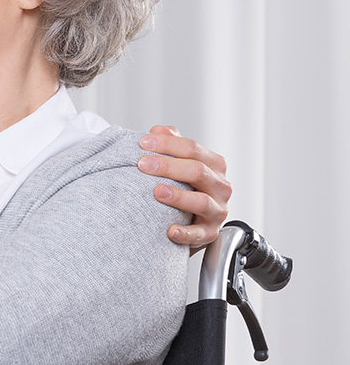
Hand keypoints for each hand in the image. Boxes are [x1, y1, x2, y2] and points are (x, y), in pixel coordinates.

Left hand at [136, 125, 230, 251]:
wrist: (196, 218)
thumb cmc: (187, 186)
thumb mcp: (182, 162)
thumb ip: (172, 145)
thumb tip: (158, 130)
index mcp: (214, 165)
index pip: (193, 148)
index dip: (167, 144)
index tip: (143, 143)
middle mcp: (220, 186)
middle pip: (198, 171)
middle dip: (168, 166)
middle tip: (143, 165)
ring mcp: (218, 210)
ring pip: (202, 202)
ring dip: (178, 197)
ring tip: (157, 192)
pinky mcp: (210, 232)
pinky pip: (200, 234)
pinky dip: (185, 232)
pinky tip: (170, 230)